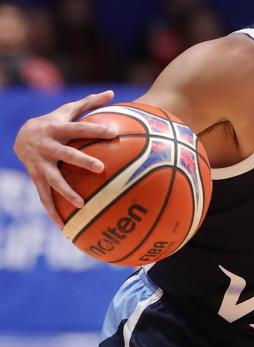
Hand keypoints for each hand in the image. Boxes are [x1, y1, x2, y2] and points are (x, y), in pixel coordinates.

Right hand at [13, 90, 117, 227]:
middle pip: (66, 154)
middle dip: (82, 161)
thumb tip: (112, 93)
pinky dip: (53, 212)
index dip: (96, 129)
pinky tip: (64, 227)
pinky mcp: (36, 179)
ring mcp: (40, 164)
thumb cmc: (54, 122)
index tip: (114, 132)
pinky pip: (44, 197)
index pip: (80, 128)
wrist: (20, 136)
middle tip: (101, 168)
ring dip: (66, 192)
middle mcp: (47, 147)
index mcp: (58, 129)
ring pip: (53, 180)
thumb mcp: (67, 110)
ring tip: (82, 204)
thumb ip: (90, 103)